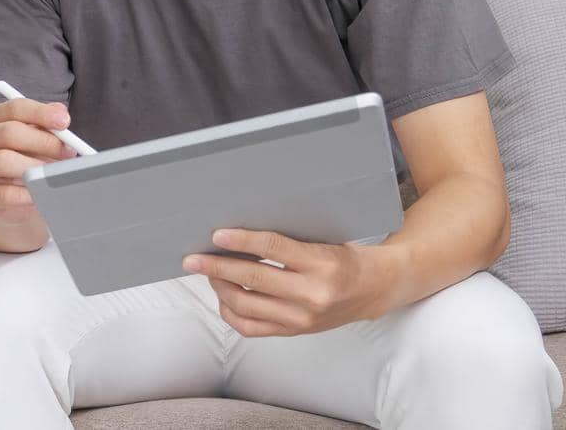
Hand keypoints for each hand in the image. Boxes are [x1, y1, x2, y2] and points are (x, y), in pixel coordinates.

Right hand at [0, 98, 76, 223]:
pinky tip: (41, 193)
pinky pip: (6, 193)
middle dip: (43, 141)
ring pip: (4, 160)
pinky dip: (28, 194)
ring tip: (54, 174)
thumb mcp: (32, 140)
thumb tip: (61, 115)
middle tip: (68, 151)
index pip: (14, 108)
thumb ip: (45, 125)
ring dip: (35, 167)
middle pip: (9, 132)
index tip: (64, 121)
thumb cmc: (19, 162)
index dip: (41, 113)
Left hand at [181, 229, 392, 336]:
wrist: (373, 289)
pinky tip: (223, 296)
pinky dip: (230, 312)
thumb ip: (286, 241)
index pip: (273, 248)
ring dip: (220, 287)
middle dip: (217, 267)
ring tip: (208, 272)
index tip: (216, 235)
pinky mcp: (294, 332)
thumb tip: (238, 234)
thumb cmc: (344, 258)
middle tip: (192, 258)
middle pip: (253, 278)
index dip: (241, 240)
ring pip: (246, 305)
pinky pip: (251, 327)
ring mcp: (301, 318)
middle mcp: (311, 294)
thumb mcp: (321, 240)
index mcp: (321, 263)